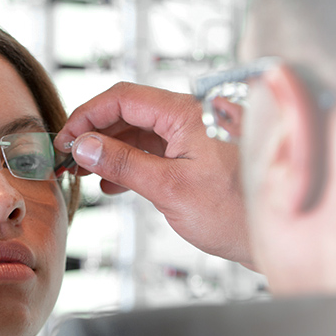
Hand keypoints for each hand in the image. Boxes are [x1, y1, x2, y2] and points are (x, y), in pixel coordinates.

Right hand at [56, 82, 251, 266]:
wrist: (270, 236)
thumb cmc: (233, 213)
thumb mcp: (169, 189)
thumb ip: (124, 164)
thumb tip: (83, 145)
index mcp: (188, 113)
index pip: (124, 98)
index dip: (87, 115)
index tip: (64, 139)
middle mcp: (192, 117)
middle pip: (130, 112)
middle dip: (96, 133)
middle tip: (69, 158)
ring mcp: (194, 136)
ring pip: (140, 132)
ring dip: (111, 150)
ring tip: (86, 173)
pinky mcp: (195, 156)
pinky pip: (154, 150)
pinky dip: (131, 163)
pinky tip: (113, 184)